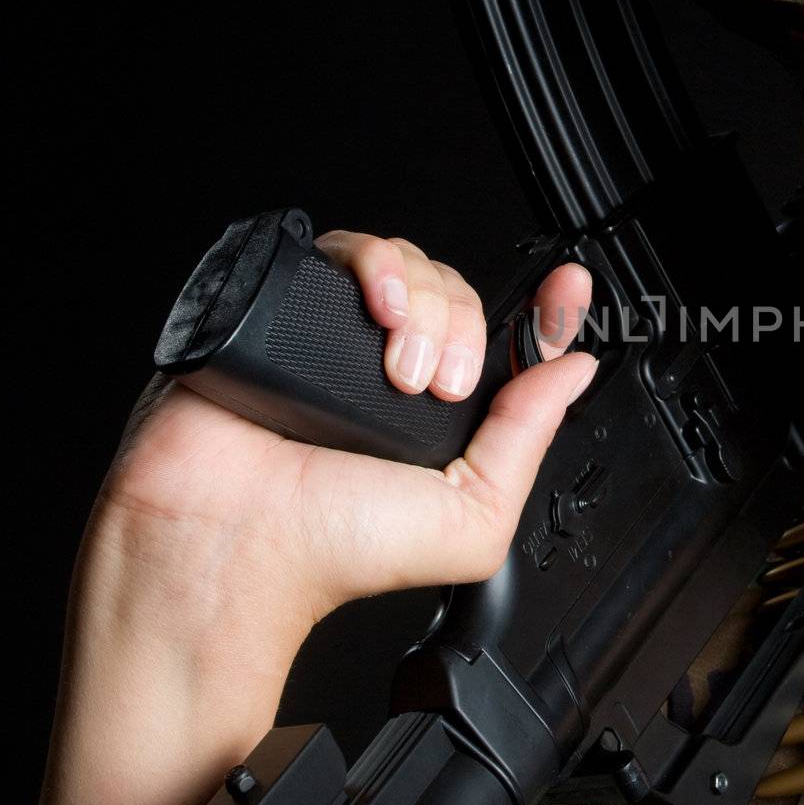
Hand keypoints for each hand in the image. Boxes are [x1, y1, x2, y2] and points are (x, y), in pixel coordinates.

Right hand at [28, 232, 595, 804]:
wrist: (229, 544)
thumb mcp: (470, 519)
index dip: (545, 314)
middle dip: (465, 332)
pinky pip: (346, 252)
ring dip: (425, 306)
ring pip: (411, 269)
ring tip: (400, 371)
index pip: (507, 346)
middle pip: (460, 297)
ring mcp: (338, 338)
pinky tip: (377, 309)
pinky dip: (377, 265)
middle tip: (440, 386)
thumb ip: (528, 440)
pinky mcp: (286, 308)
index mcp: (439, 418)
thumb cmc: (329, 552)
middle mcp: (390, 371)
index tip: (568, 293)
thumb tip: (573, 372)